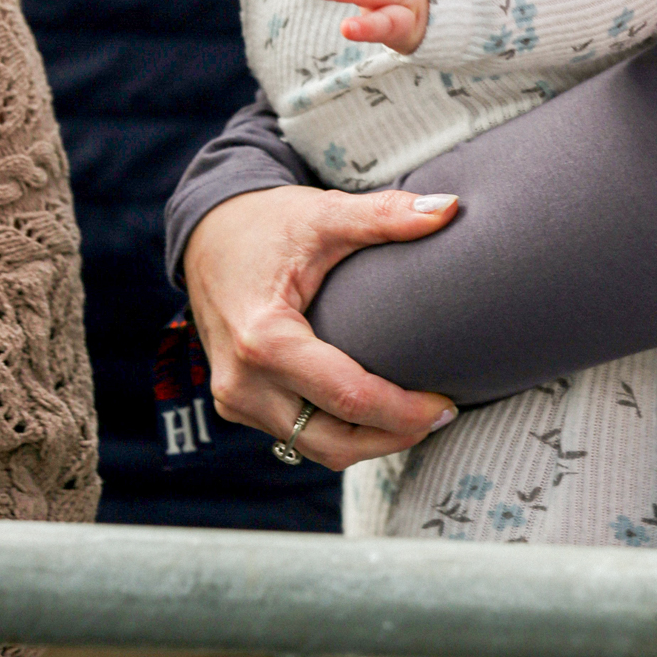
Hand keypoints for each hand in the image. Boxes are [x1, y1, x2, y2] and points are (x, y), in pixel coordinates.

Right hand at [184, 183, 460, 468]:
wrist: (207, 234)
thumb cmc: (267, 223)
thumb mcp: (325, 212)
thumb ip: (386, 214)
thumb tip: (450, 208)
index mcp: (264, 339)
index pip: (348, 397)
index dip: (404, 411)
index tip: (446, 406)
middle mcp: (243, 382)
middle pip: (334, 441)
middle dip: (394, 437)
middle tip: (441, 416)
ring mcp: (235, 399)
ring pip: (315, 448)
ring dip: (369, 442)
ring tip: (417, 418)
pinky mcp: (237, 404)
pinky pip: (296, 435)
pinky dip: (340, 431)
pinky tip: (377, 412)